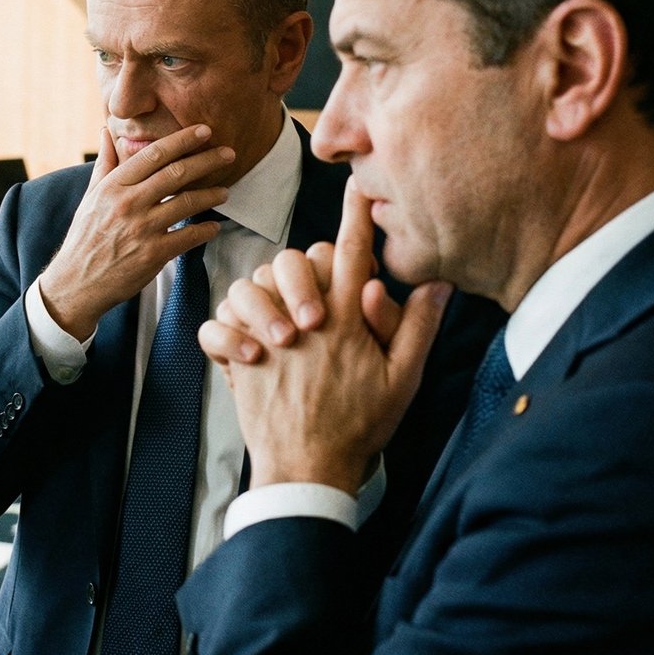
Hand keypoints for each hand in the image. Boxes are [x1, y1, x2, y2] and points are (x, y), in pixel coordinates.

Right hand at [38, 125, 235, 338]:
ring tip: (224, 192)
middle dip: (206, 160)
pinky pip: (188, 237)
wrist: (77, 281)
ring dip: (211, 195)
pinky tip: (213, 227)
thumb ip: (104, 163)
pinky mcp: (153, 254)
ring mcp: (141, 229)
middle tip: (229, 153)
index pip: (153, 155)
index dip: (182, 140)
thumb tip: (106, 132)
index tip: (203, 131)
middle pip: (175, 174)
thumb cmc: (86, 236)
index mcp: (113, 186)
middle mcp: (128, 204)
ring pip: (186, 203)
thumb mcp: (90, 197)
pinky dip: (206, 230)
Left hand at [199, 181, 452, 492]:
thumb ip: (418, 326)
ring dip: (263, 295)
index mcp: (345, 319)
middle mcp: (302, 319)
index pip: (351, 252)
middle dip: (304, 264)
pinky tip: (245, 346)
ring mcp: (265, 336)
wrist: (310, 469)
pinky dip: (224, 328)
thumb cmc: (360, 426)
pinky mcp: (238, 360)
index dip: (355, 215)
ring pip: (251, 284)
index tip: (355, 185)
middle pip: (295, 259)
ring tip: (281, 324)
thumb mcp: (402, 379)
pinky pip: (216, 323)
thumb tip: (437, 282)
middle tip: (315, 297)